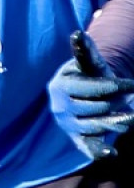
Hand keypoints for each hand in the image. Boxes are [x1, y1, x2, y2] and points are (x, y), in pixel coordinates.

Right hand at [50, 30, 133, 159]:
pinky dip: (99, 151)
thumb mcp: (88, 64)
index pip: (93, 87)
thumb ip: (85, 51)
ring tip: (130, 117)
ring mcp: (68, 125)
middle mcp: (60, 107)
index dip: (115, 86)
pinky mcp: (77, 140)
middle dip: (116, 103)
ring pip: (99, 126)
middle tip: (125, 100)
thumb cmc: (88, 76)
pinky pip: (88, 147)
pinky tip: (112, 153)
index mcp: (60, 86)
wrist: (82, 98)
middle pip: (98, 108)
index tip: (132, 85)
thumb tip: (77, 33)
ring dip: (119, 122)